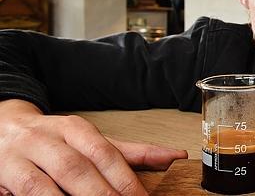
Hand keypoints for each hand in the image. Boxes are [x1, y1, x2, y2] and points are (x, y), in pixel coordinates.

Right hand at [0, 99, 186, 194]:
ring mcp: (21, 157)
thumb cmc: (54, 139)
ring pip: (43, 185)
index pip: (105, 154)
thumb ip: (132, 152)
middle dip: (101, 194)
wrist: (3, 128)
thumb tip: (174, 157)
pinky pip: (22, 192)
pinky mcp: (1, 173)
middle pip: (77, 169)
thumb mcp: (92, 140)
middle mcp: (48, 139)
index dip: (125, 180)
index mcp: (76, 129)